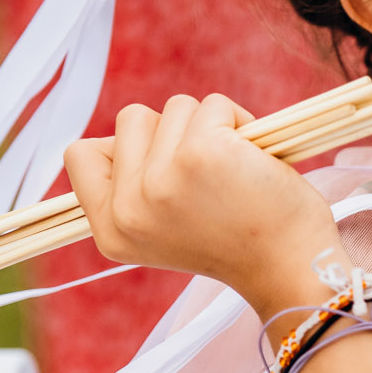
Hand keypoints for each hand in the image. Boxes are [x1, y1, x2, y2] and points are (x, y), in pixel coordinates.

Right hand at [63, 93, 343, 323]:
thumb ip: (135, 186)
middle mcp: (127, 209)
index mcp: (111, 231)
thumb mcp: (166, 227)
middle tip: (209, 173)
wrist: (291, 268)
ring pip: (175, 107)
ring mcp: (161, 180)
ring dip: (210, 125)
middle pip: (131, 119)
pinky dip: (239, 120)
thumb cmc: (241, 240)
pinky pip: (214, 104)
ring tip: (234, 169)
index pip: (80, 155)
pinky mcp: (201, 153)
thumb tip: (128, 131)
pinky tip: (253, 160)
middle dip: (175, 131)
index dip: (121, 146)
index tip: (161, 166)